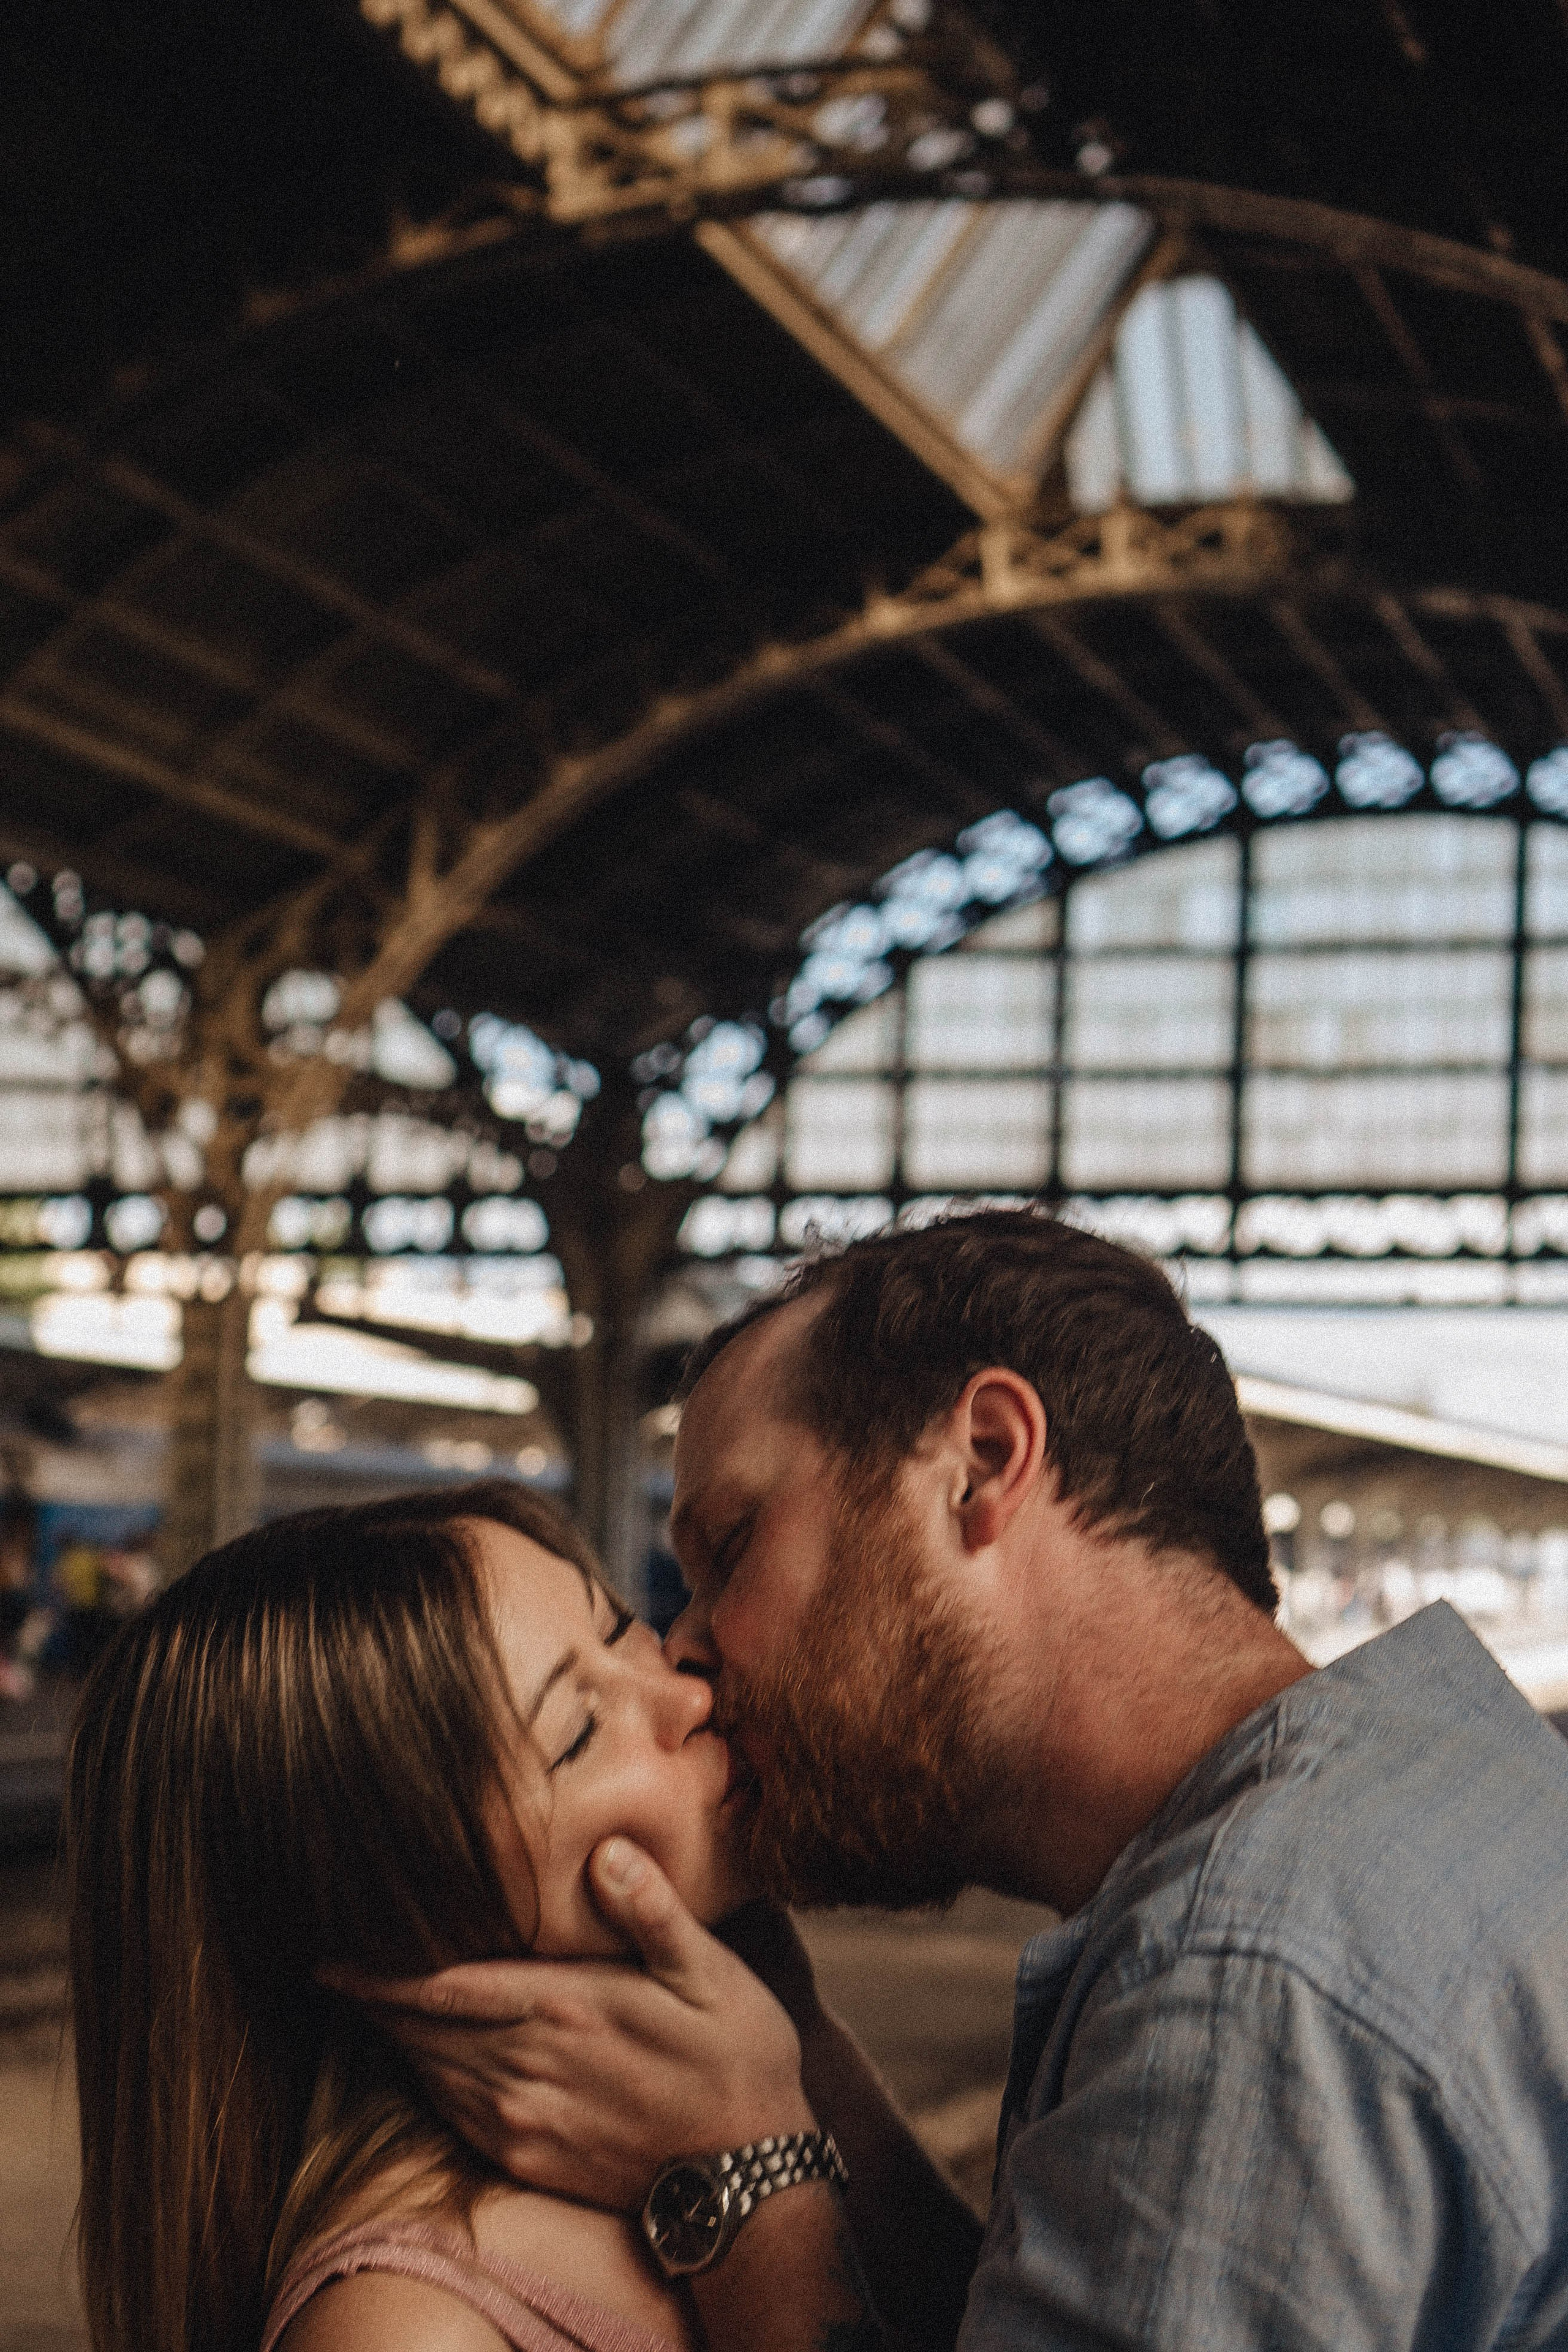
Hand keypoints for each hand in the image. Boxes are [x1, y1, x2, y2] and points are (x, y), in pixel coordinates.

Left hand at [321, 1837, 815, 2208]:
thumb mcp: (710, 1973)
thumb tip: (608, 1852)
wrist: (748, 2177)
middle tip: (339, 1966)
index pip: (445, 1988)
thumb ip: (652, 1912)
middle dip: (377, 2001)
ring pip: (432, 2072)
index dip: (380, 1975)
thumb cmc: (736, 2058)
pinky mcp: (529, 2158)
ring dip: (399, 2039)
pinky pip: (455, 2113)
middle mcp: (530, 2068)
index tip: (330, 1956)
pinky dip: (430, 2079)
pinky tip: (429, 2057)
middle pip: (423, 2031)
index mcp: (565, 2009)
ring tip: (373, 2002)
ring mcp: (525, 2121)